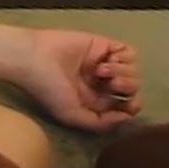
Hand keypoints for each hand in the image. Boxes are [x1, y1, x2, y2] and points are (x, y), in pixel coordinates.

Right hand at [18, 29, 141, 131]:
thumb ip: (100, 122)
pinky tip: (106, 61)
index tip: (130, 105)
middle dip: (127, 87)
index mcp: (94, 101)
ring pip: (133, 70)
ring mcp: (104, 63)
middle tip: (111, 84)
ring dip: (122, 72)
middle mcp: (101, 84)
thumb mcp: (71, 115)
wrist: (35, 59)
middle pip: (132, 88)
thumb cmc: (49, 90)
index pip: (124, 106)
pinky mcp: (103, 45)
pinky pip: (128, 53)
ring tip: (100, 70)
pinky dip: (123, 58)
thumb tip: (127, 117)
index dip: (132, 106)